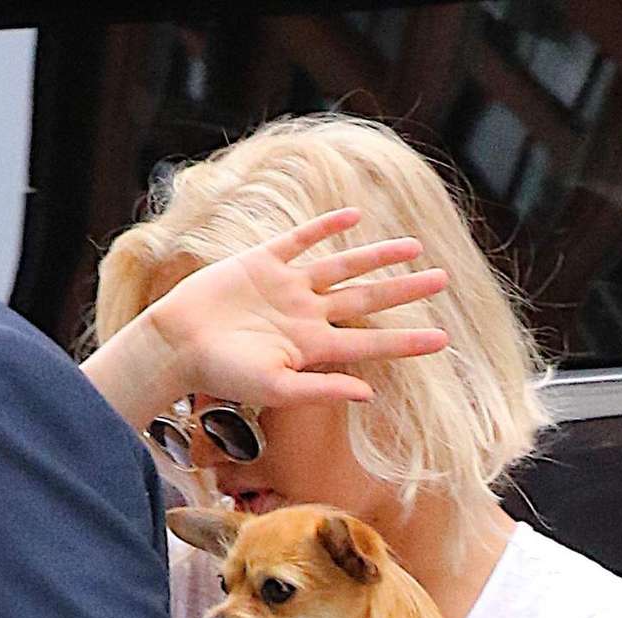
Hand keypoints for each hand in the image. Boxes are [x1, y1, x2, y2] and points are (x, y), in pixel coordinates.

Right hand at [144, 208, 446, 414]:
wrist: (177, 343)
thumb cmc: (222, 374)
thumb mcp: (274, 390)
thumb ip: (321, 392)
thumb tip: (368, 394)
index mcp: (313, 348)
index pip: (371, 344)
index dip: (407, 341)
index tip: (443, 340)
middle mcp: (306, 316)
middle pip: (367, 298)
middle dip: (406, 291)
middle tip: (444, 279)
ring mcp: (286, 287)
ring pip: (343, 267)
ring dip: (378, 257)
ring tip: (413, 247)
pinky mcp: (262, 261)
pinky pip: (300, 240)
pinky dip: (325, 228)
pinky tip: (353, 218)